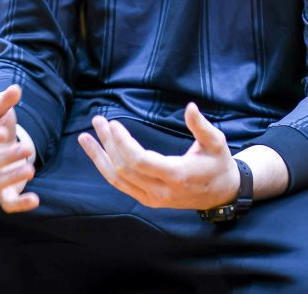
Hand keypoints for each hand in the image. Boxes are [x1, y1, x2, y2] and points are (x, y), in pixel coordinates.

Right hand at [0, 84, 38, 212]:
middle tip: (27, 148)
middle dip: (5, 158)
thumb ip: (5, 100)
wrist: (0, 140)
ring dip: (12, 178)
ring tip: (31, 170)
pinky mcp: (3, 191)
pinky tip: (35, 200)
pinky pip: (7, 203)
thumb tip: (15, 89)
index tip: (3, 133)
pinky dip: (20, 205)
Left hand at [77, 102, 240, 209]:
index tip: (113, 124)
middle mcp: (160, 191)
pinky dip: (106, 168)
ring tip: (86, 137)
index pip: (139, 161)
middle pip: (124, 168)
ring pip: (117, 179)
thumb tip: (190, 107)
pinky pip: (121, 185)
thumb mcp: (216, 143)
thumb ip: (201, 126)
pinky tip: (97, 153)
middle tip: (99, 121)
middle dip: (108, 144)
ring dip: (100, 156)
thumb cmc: (218, 164)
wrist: (221, 194)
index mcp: (176, 176)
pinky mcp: (147, 200)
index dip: (123, 143)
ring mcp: (152, 199)